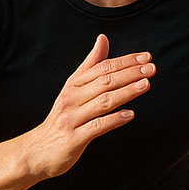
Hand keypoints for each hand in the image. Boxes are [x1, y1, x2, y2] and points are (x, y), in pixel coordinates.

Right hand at [25, 34, 154, 179]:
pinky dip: (114, 119)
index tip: (145, 57)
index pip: (102, 68)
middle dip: (129, 74)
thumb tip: (103, 38)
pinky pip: (97, 126)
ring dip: (126, 92)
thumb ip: (90, 65)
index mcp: (73, 85)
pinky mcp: (74, 138)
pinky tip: (130, 115)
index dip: (125, 61)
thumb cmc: (62, 119)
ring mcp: (72, 119)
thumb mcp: (73, 89)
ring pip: (103, 102)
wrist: (37, 151)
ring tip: (146, 85)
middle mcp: (71, 99)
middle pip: (104, 82)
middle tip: (151, 68)